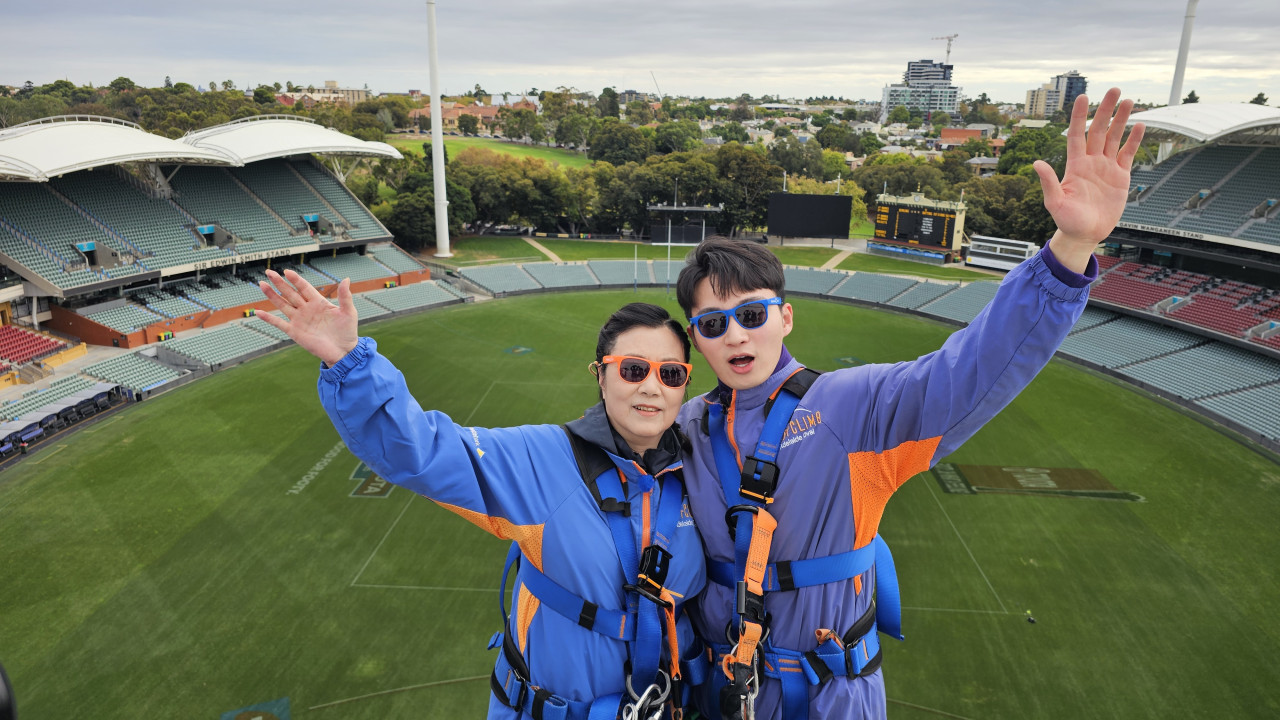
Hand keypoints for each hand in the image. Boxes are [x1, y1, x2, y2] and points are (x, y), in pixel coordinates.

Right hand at [258, 269, 358, 366]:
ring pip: (282, 304)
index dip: (295, 279)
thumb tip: (346, 279)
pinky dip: (269, 318)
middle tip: (268, 272)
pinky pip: (279, 323)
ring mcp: (299, 320)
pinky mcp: (295, 332)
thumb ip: (345, 296)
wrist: (343, 352)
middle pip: (290, 293)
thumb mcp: (349, 312)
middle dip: (279, 282)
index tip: (286, 271)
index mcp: (319, 302)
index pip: (304, 287)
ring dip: (272, 295)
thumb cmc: (347, 332)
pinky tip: (258, 312)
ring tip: (262, 284)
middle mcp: (306, 309)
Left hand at [1035, 88, 1145, 272]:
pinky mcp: (1120, 176)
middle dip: (1106, 110)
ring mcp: (1106, 167)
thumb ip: (1049, 182)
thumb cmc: (1067, 221)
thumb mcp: (1055, 203)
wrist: (1085, 234)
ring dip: (1121, 120)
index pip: (1077, 134)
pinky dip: (1134, 140)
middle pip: (1099, 130)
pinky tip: (1140, 125)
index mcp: (1075, 165)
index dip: (1080, 116)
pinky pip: (1127, 154)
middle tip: (1114, 89)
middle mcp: (1091, 162)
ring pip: (1114, 137)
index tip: (1084, 97)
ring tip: (1128, 101)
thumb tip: (1037, 163)